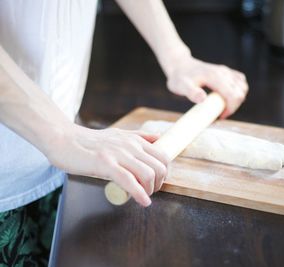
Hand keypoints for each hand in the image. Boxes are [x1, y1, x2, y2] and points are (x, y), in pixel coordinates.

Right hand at [45, 125, 168, 206]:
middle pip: (159, 167)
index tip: (157, 183)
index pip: (163, 156)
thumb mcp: (119, 135)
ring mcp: (118, 154)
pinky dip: (139, 194)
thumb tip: (158, 138)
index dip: (165, 173)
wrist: (63, 139)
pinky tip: (143, 202)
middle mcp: (130, 145)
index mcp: (135, 140)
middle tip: (149, 191)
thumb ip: (139, 137)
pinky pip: (128, 180)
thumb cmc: (90, 142)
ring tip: (143, 197)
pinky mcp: (104, 163)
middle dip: (159, 184)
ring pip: (147, 174)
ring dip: (149, 190)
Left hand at [166, 57, 248, 118]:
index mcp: (215, 77)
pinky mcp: (226, 71)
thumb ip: (191, 93)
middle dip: (234, 106)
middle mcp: (223, 72)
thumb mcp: (181, 87)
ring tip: (224, 106)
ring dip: (237, 99)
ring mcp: (226, 71)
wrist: (180, 65)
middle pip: (240, 92)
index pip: (233, 95)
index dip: (230, 109)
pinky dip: (238, 91)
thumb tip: (203, 99)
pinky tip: (228, 97)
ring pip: (243, 86)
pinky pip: (240, 81)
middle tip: (221, 113)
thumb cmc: (179, 77)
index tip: (220, 116)